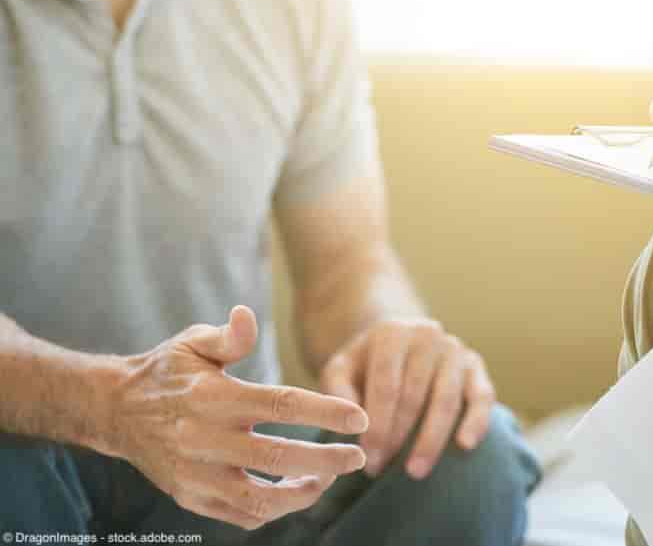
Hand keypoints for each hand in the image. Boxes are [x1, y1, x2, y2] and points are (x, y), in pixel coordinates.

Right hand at [106, 306, 370, 530]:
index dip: (324, 412)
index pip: (280, 405)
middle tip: (359, 456)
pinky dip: (273, 510)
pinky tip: (294, 491)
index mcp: (214, 397)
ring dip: (302, 494)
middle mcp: (204, 439)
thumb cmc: (166, 372)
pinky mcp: (190, 498)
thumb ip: (228, 336)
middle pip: (278, 457)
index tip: (359, 418)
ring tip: (327, 477)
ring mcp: (196, 474)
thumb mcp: (192, 342)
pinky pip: (240, 516)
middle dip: (326, 460)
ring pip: (259, 499)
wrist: (115, 411)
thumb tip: (247, 315)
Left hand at [318, 318, 495, 479]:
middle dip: (398, 437)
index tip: (368, 458)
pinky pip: (483, 395)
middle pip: (415, 394)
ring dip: (431, 438)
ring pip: (447, 398)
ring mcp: (455, 349)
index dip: (377, 425)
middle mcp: (427, 335)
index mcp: (392, 334)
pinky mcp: (475, 365)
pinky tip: (465, 445)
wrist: (397, 344)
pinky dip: (477, 420)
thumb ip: (338, 390)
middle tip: (384, 470)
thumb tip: (353, 422)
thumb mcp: (340, 369)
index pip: (386, 385)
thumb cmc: (364, 365)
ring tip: (416, 471)